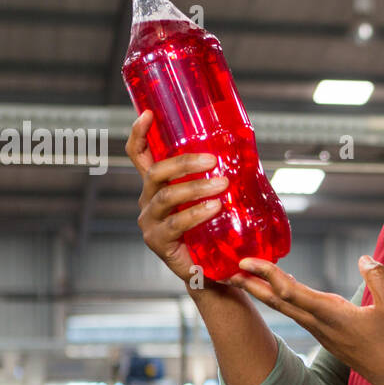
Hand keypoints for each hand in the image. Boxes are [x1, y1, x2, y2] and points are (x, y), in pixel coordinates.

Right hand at [128, 110, 228, 282]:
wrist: (209, 271)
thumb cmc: (211, 231)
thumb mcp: (211, 200)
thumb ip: (216, 178)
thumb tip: (244, 153)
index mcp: (156, 186)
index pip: (140, 156)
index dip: (139, 134)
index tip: (147, 113)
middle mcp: (148, 200)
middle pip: (156, 173)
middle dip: (183, 163)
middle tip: (212, 160)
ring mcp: (150, 221)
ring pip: (166, 197)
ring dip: (195, 187)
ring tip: (222, 185)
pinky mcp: (158, 241)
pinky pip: (175, 223)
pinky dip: (196, 214)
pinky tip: (214, 208)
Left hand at [230, 254, 383, 384]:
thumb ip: (379, 277)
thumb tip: (364, 258)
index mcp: (332, 315)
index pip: (291, 291)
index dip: (267, 274)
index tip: (246, 260)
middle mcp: (321, 325)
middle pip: (278, 302)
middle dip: (252, 285)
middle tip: (227, 270)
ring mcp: (323, 333)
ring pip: (287, 309)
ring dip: (265, 292)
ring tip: (248, 277)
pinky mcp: (329, 337)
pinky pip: (299, 314)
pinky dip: (284, 300)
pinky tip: (283, 293)